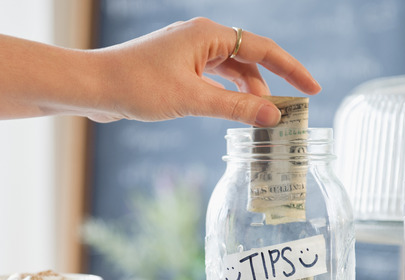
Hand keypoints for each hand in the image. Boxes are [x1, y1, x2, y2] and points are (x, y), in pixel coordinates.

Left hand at [85, 17, 320, 124]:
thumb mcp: (192, 99)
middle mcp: (199, 38)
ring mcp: (185, 53)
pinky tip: (229, 111)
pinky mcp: (173, 68)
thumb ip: (235, 108)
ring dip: (244, 94)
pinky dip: (223, 95)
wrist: (92, 86)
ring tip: (258, 118)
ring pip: (228, 71)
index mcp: (207, 35)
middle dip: (266, 87)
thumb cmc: (137, 86)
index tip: (313, 89)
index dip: (291, 70)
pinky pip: (209, 79)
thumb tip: (274, 116)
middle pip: (247, 60)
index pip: (263, 49)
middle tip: (282, 114)